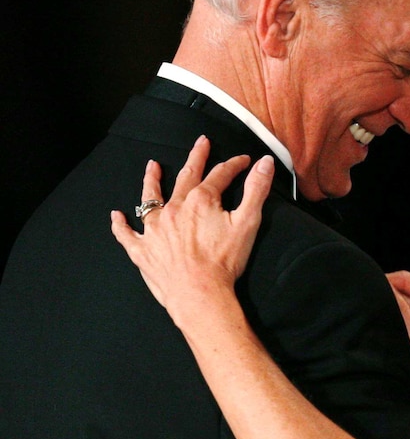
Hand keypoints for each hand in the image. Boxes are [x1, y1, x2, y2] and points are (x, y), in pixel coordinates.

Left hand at [110, 135, 273, 328]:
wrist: (199, 294)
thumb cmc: (223, 262)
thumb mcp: (248, 223)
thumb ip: (256, 190)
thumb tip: (264, 162)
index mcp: (200, 200)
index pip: (220, 174)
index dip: (234, 165)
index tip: (244, 160)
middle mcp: (174, 208)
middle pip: (186, 177)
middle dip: (196, 158)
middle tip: (201, 143)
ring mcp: (154, 229)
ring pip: (150, 198)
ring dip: (151, 181)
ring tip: (152, 166)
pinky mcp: (142, 250)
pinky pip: (127, 234)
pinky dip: (121, 225)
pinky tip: (116, 216)